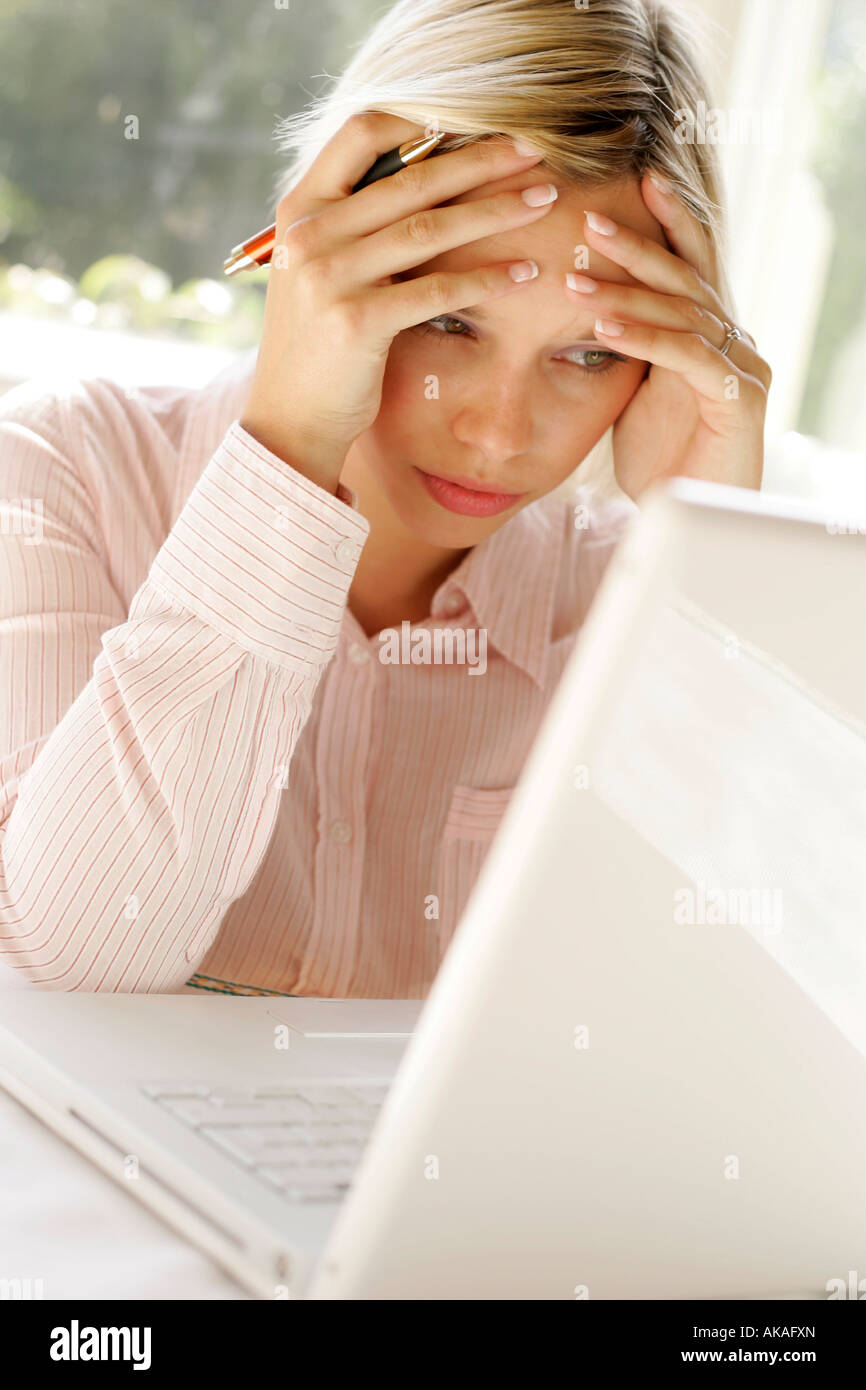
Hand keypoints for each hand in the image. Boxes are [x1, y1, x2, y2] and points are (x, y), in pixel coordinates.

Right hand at [240, 112, 556, 492]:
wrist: (290, 418)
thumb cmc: (319, 343)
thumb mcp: (321, 268)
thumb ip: (356, 222)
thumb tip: (425, 173)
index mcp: (299, 207)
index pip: (362, 132)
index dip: (423, 117)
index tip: (478, 120)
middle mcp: (309, 233)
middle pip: (411, 178)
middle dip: (481, 159)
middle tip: (535, 148)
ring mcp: (329, 276)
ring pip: (430, 229)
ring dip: (496, 211)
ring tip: (543, 200)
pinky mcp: (356, 321)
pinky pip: (437, 290)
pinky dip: (486, 279)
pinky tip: (525, 272)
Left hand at [564, 175, 771, 502]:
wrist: (691, 519)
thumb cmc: (662, 462)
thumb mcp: (635, 394)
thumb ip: (628, 348)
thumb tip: (585, 305)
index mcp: (710, 335)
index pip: (691, 266)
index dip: (669, 222)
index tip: (636, 183)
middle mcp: (733, 343)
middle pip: (686, 280)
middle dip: (638, 246)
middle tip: (590, 218)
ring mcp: (741, 369)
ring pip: (683, 314)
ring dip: (626, 294)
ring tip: (574, 278)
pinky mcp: (737, 401)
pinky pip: (687, 357)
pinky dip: (644, 338)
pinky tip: (603, 326)